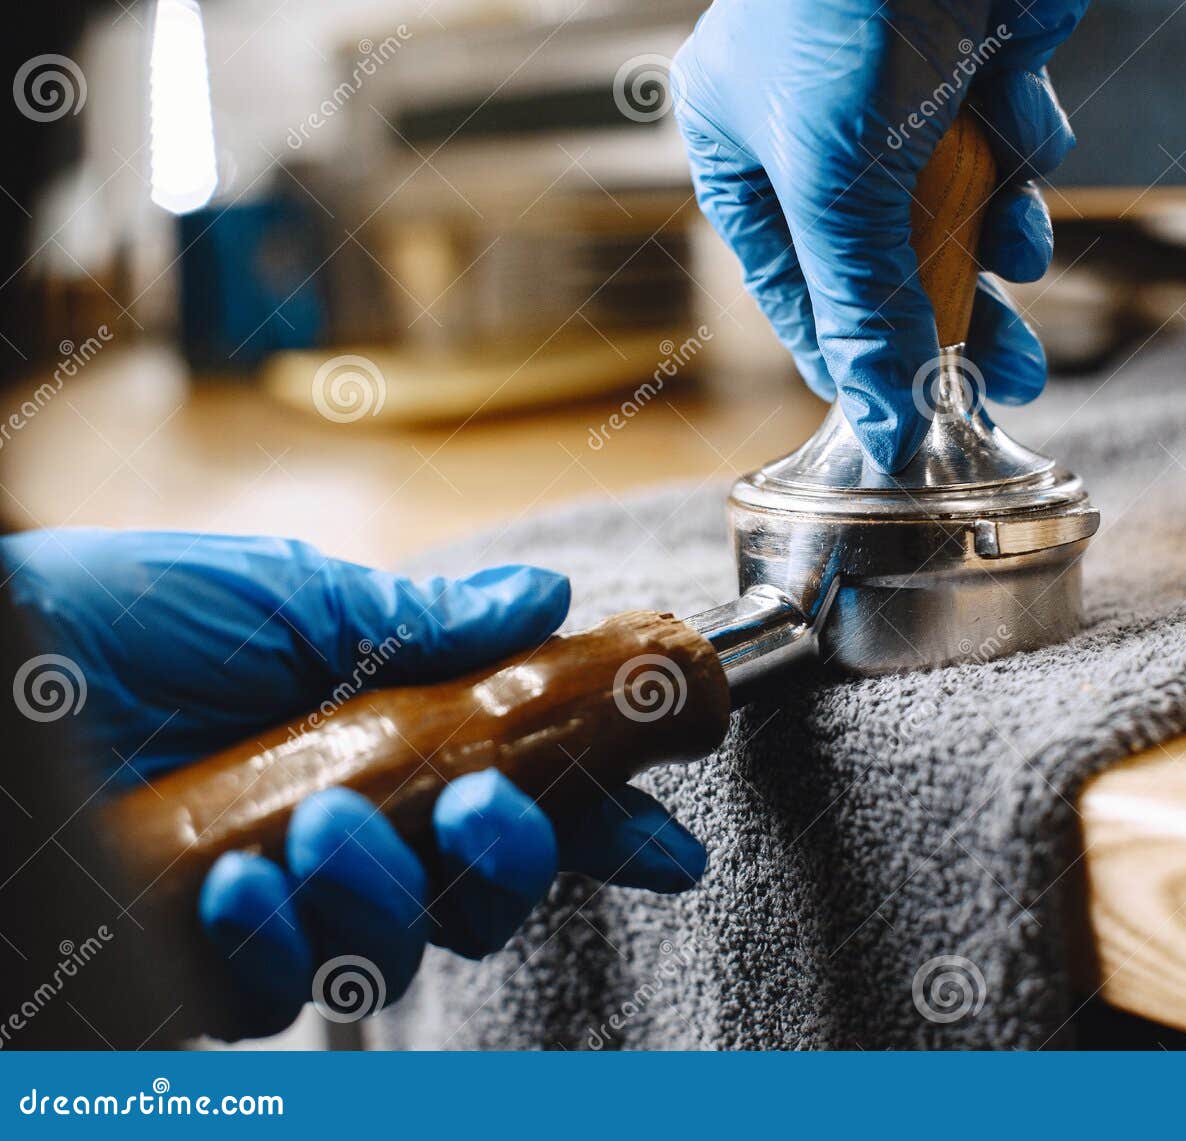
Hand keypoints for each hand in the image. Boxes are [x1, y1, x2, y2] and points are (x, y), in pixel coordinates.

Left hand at [2, 528, 706, 1036]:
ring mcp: (279, 902)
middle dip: (512, 860)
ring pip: (394, 954)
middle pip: (483, 894)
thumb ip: (423, 620)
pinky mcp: (202, 957)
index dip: (600, 827)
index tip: (667, 842)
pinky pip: (277, 990)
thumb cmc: (118, 619)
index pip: (520, 797)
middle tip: (485, 802)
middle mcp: (348, 831)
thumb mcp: (287, 599)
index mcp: (383, 742)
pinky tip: (243, 880)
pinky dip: (275, 941)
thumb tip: (544, 596)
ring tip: (325, 826)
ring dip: (383, 895)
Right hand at [671, 0, 1094, 471]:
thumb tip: (883, 421)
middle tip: (1002, 380)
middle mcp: (818, 119)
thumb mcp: (839, 187)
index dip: (848, 352)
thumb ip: (865, 310)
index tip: (899, 413)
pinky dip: (1025, 150)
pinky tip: (1027, 140)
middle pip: (886, 253)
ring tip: (1024, 262)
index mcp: (741, 145)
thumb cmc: (848, 7)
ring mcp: (902, 83)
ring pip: (956, 202)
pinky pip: (1007, 136)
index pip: (793, 282)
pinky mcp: (979, 51)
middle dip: (948, 314)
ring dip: (995, 235)